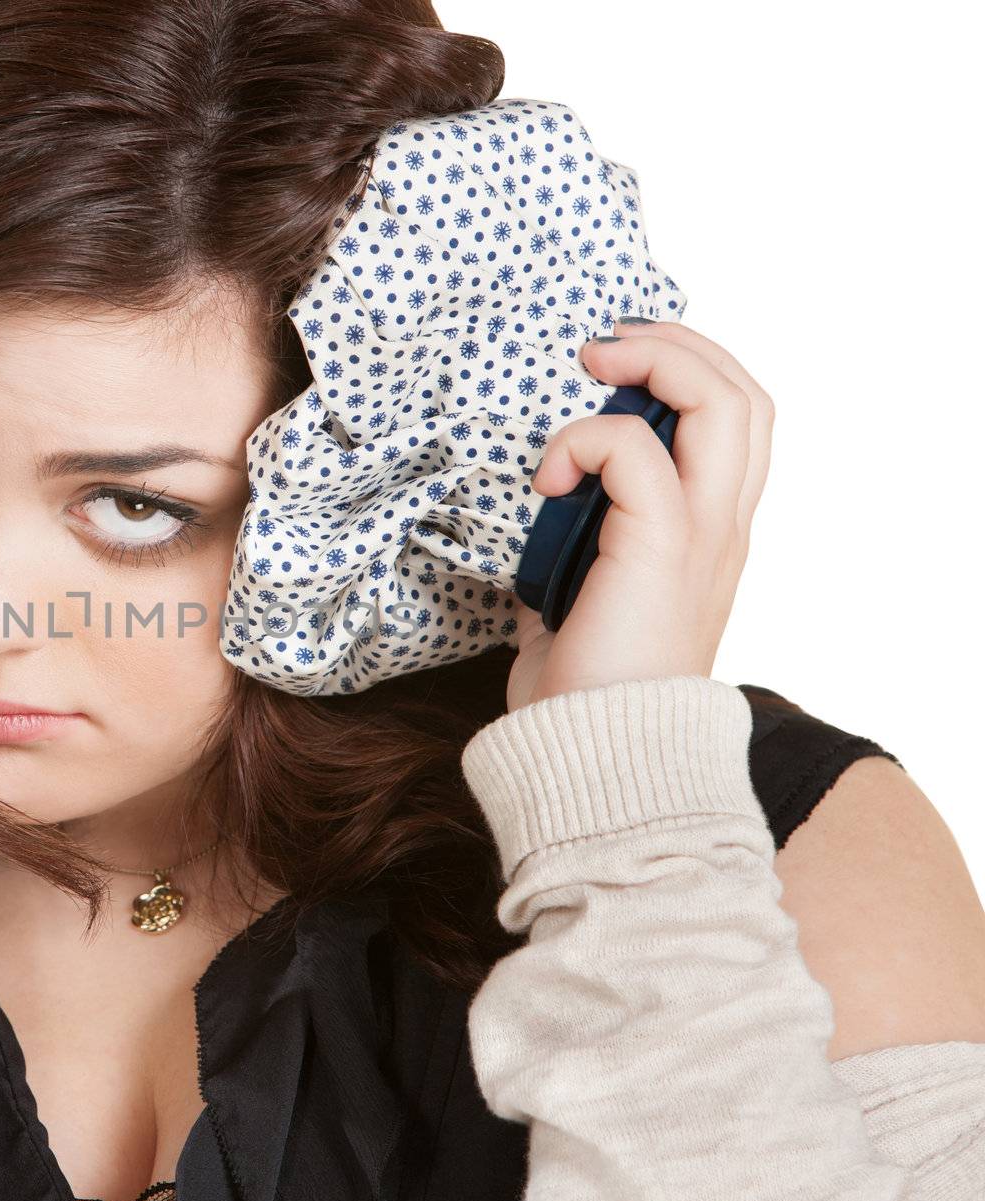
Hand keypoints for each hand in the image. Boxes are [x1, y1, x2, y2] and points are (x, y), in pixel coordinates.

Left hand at [505, 319, 773, 712]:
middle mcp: (722, 532)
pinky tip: (547, 480)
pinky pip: (634, 453)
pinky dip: (585, 441)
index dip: (692, 375)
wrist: (594, 760)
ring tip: (593, 368)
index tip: (617, 370)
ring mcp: (702, 539)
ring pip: (724, 404)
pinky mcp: (661, 549)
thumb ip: (580, 554)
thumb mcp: (580, 604)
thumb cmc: (582, 696)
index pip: (739, 428)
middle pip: (748, 398)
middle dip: (679, 347)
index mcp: (710, 541)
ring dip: (655, 364)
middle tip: (608, 348)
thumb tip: (547, 526)